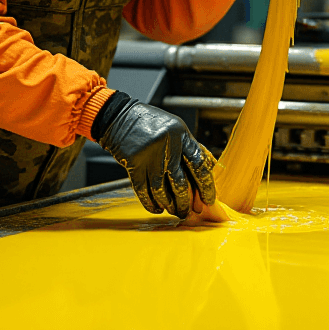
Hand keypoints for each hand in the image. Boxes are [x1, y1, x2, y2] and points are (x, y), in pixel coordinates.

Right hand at [98, 102, 216, 217]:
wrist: (120, 117)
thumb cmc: (149, 123)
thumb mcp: (175, 128)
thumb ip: (190, 147)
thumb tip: (208, 170)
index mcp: (181, 135)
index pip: (200, 164)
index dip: (206, 186)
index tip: (209, 199)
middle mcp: (167, 145)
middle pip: (180, 182)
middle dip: (186, 202)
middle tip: (190, 211)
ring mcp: (149, 155)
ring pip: (162, 190)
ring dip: (169, 205)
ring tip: (174, 212)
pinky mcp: (134, 163)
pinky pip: (143, 190)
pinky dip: (150, 203)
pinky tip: (157, 208)